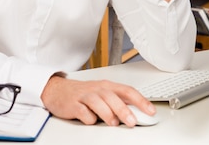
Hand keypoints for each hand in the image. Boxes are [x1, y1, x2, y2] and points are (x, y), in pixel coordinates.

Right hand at [41, 75, 155, 126]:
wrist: (57, 90)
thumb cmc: (83, 93)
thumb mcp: (102, 94)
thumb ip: (118, 101)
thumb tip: (137, 112)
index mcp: (107, 86)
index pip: (128, 91)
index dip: (140, 101)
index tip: (151, 111)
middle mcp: (97, 89)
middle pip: (113, 97)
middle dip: (124, 110)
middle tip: (132, 121)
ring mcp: (85, 96)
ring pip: (99, 103)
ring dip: (108, 113)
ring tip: (113, 123)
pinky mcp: (73, 104)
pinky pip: (83, 111)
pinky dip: (88, 117)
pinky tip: (91, 119)